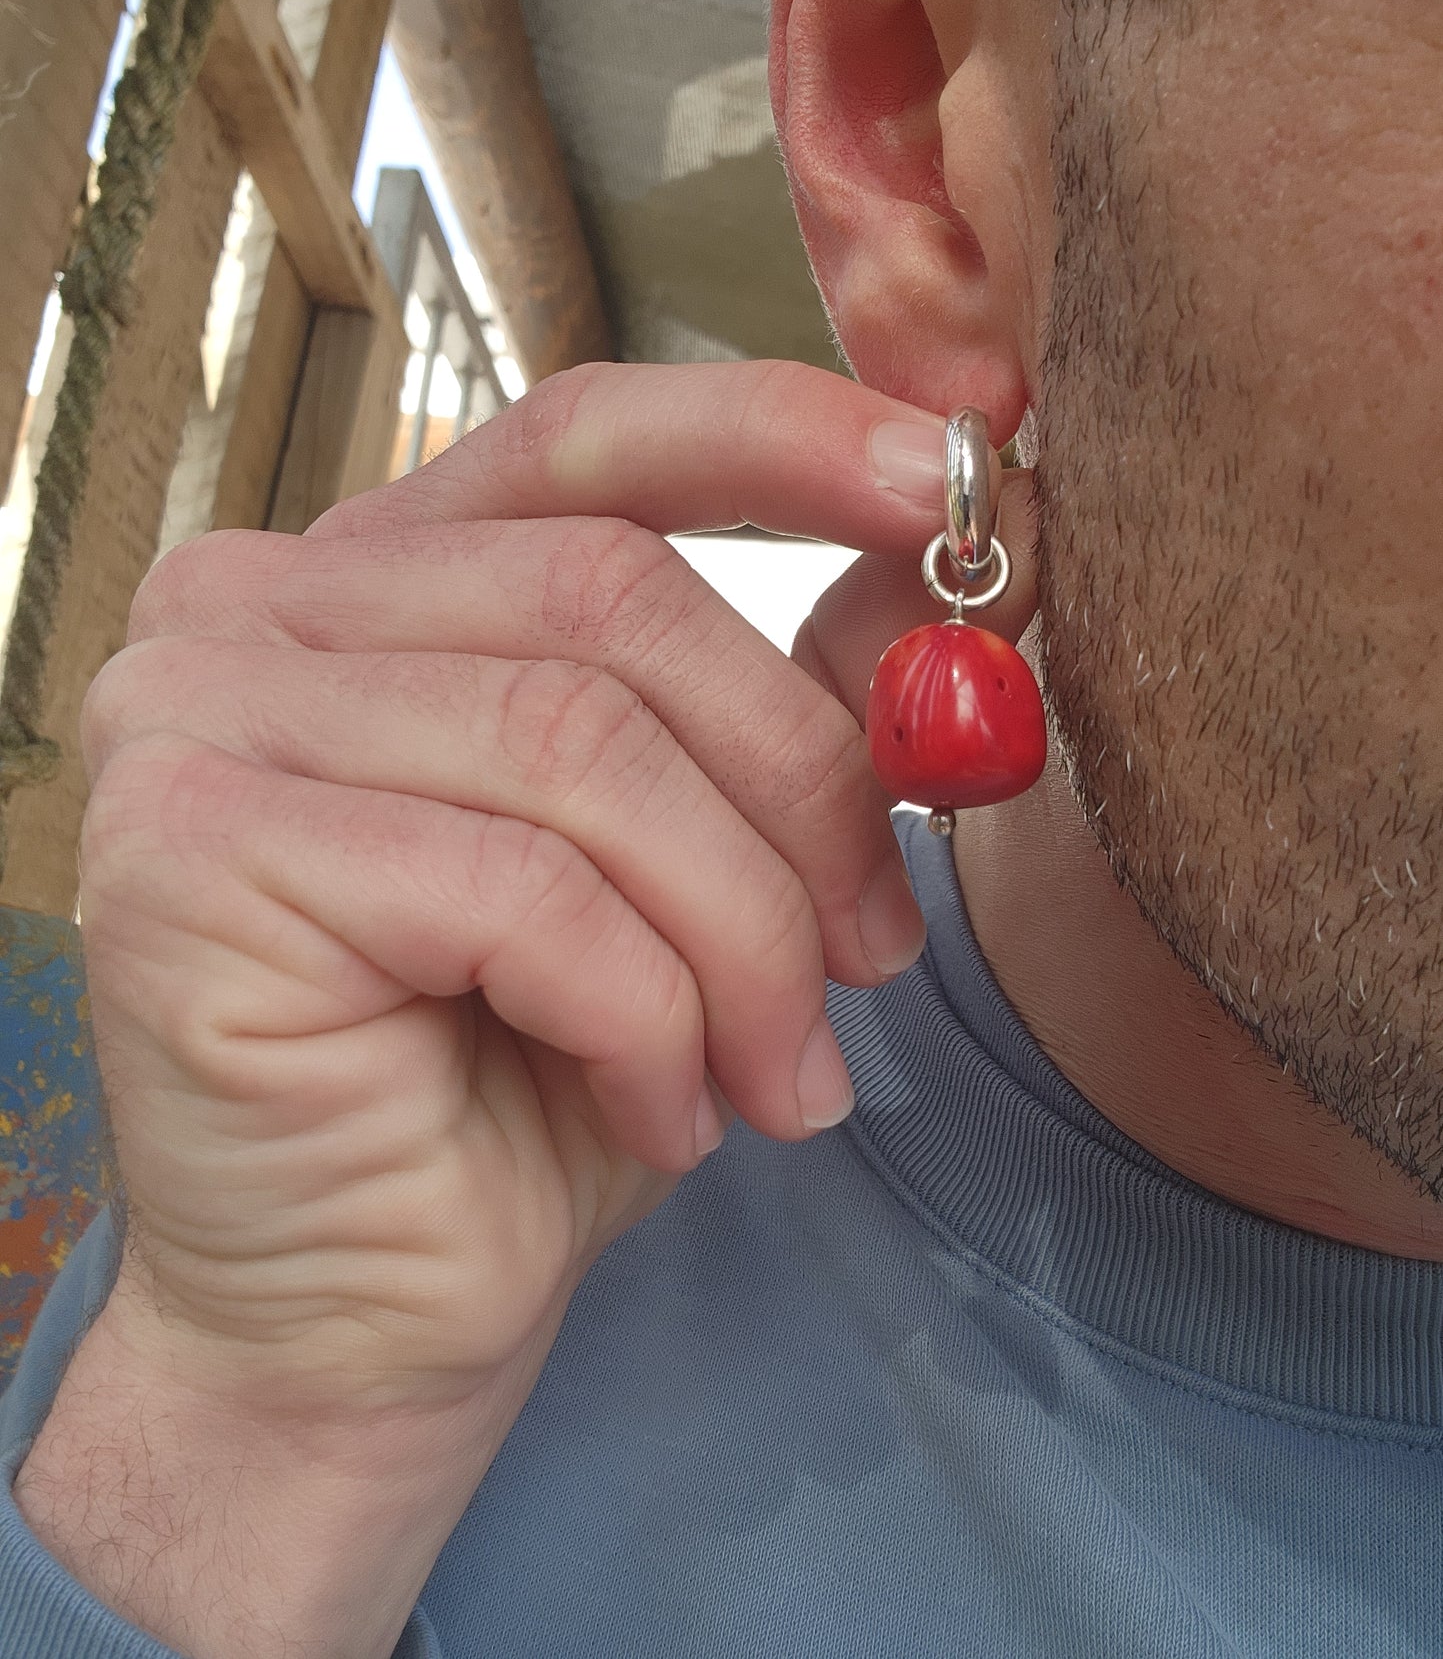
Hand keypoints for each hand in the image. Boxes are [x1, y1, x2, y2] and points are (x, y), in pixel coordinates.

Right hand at [70, 360, 1036, 1413]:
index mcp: (377, 572)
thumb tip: (944, 563)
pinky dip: (648, 1016)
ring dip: (738, 934)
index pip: (583, 436)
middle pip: (608, 598)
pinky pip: (521, 889)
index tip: (943, 475)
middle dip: (797, 784)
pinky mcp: (187, 850)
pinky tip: (663, 1116)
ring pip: (578, 747)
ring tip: (783, 1075)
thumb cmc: (536, 1079)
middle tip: (879, 950)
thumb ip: (780, 697)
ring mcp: (194, 710)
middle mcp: (258, 602)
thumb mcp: (693, 858)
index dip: (774, 438)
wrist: (375, 1316)